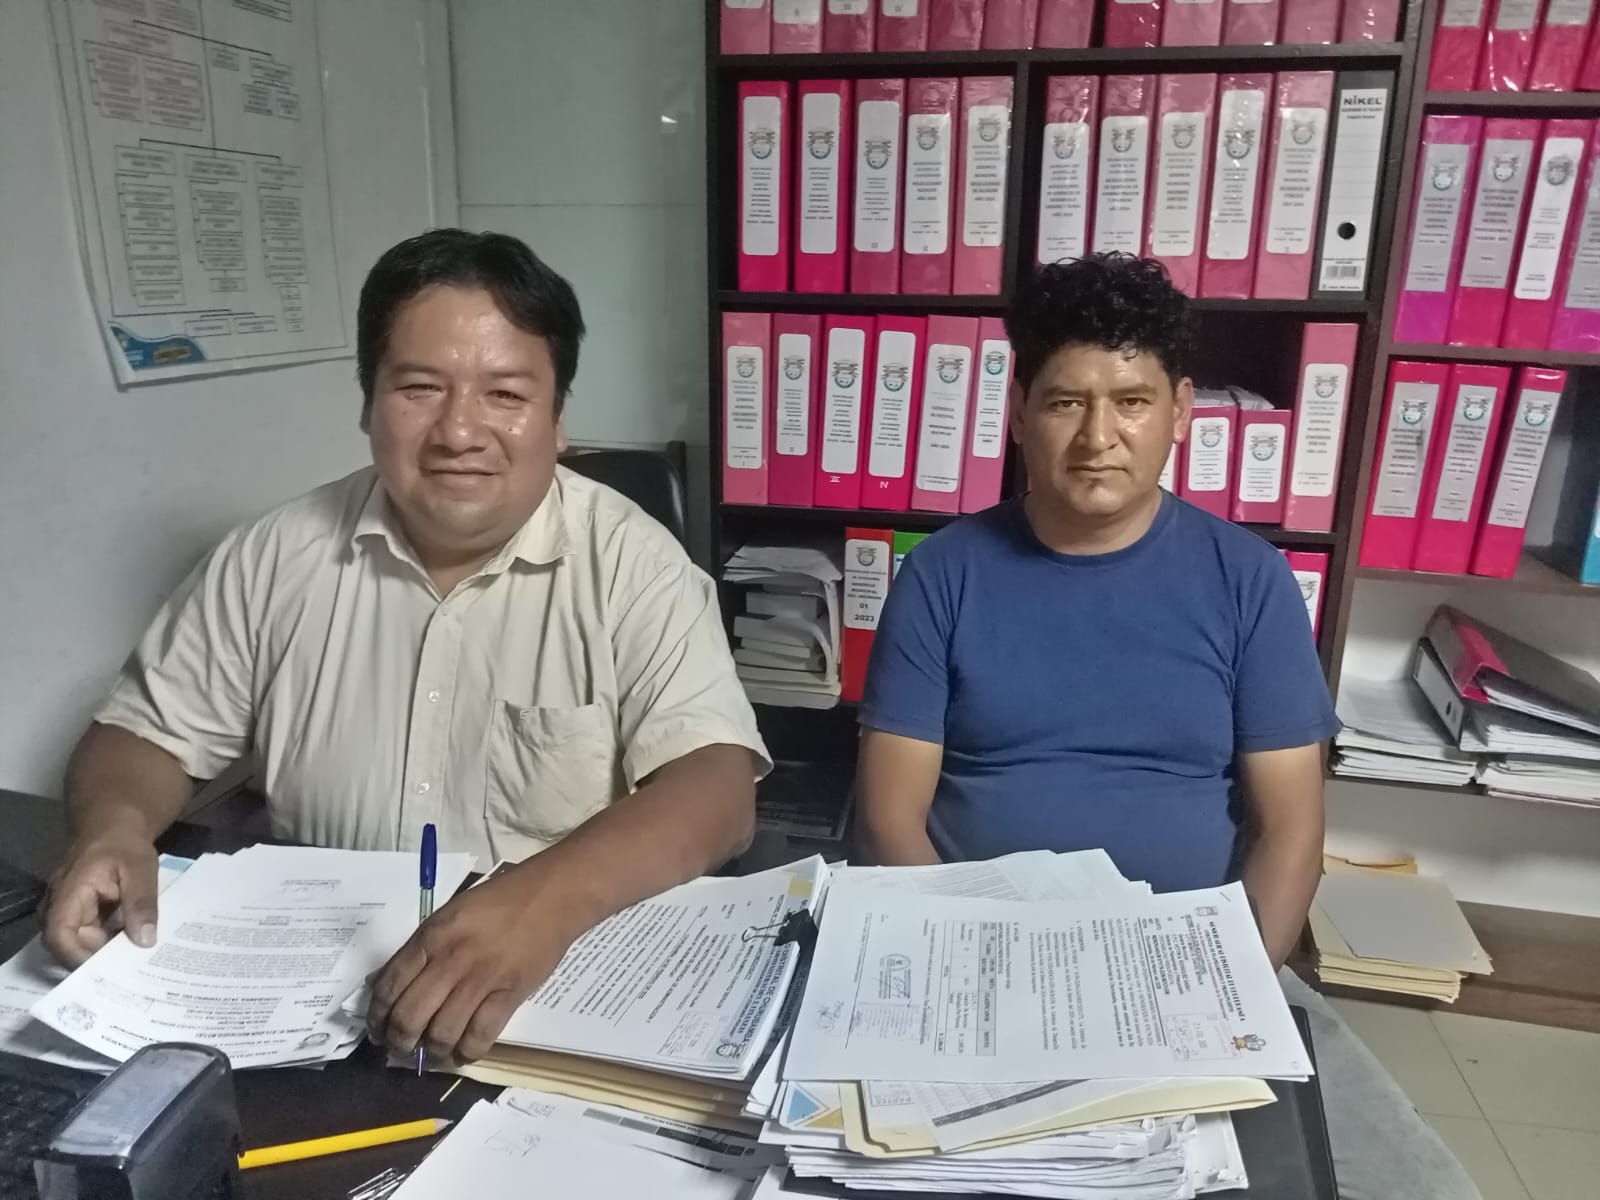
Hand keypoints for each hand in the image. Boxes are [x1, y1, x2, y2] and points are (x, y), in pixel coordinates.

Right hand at [42, 831, 159, 967]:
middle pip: (69, 945)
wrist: (114, 828)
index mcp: (69, 893)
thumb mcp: (140, 869)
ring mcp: (70, 912)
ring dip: (105, 954)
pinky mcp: (83, 916)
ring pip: (82, 944)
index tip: (105, 970)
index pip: (58, 934)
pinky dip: (111, 943)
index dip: (76, 957)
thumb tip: (144, 940)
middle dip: (96, 961)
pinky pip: (92, 936)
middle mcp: (61, 907)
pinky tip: (134, 950)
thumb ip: (141, 902)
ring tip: (135, 966)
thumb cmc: (125, 845)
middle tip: (129, 974)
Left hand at [366, 866, 576, 1065]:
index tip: (377, 1029)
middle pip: (410, 1016)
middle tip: (400, 1048)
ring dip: (430, 1052)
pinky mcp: (509, 995)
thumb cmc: (498, 901)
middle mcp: (451, 960)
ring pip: (441, 1033)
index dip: (377, 1016)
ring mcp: (481, 980)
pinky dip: (466, 1052)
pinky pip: (480, 1036)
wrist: (551, 897)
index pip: (390, 986)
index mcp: (432, 936)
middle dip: (398, 1041)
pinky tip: (462, 1052)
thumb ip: (420, 948)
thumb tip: (386, 981)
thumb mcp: (449, 914)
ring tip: (430, 1055)